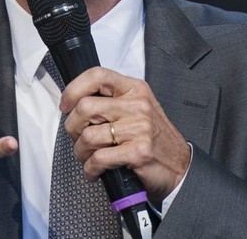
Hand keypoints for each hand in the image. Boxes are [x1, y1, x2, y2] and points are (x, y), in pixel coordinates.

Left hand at [60, 67, 190, 204]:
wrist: (180, 166)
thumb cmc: (155, 138)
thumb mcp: (137, 108)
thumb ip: (112, 101)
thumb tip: (76, 103)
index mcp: (135, 89)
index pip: (97, 75)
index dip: (74, 89)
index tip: (66, 105)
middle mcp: (138, 104)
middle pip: (85, 107)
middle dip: (72, 127)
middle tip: (78, 137)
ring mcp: (139, 127)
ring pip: (88, 135)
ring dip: (80, 152)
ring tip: (88, 157)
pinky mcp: (138, 151)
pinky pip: (99, 158)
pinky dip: (90, 168)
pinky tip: (95, 170)